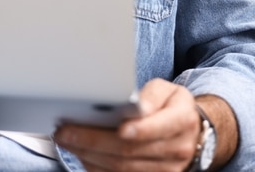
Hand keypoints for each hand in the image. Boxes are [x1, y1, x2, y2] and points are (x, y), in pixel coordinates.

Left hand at [53, 78, 201, 171]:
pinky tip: (82, 155)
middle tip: (66, 132)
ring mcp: (165, 170)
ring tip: (67, 142)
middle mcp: (177, 149)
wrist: (188, 132)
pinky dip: (97, 167)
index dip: (138, 130)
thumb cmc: (171, 106)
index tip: (117, 128)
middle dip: (94, 142)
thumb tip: (136, 105)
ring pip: (122, 168)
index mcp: (182, 121)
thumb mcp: (167, 90)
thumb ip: (151, 95)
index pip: (159, 127)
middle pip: (131, 151)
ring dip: (89, 156)